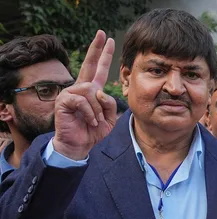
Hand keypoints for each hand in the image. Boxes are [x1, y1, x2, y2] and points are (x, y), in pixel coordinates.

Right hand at [53, 30, 116, 159]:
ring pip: (92, 92)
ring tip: (94, 121)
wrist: (79, 144)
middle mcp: (81, 88)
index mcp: (93, 90)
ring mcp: (71, 92)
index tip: (109, 39)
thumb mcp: (109, 117)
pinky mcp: (64, 100)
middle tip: (103, 33)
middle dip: (97, 49)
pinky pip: (83, 101)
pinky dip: (90, 113)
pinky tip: (89, 121)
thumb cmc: (93, 130)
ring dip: (97, 110)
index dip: (104, 54)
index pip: (99, 69)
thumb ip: (110, 103)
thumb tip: (100, 91)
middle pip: (90, 64)